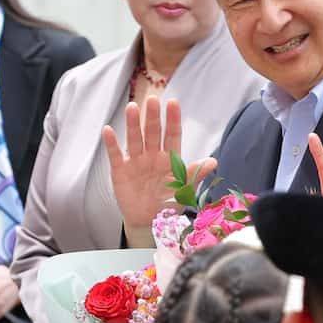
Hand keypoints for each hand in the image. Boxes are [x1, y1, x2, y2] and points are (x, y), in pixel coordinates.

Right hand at [102, 97, 216, 229]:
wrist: (148, 222)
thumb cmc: (168, 204)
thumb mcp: (184, 190)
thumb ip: (195, 174)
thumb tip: (213, 161)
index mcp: (170, 158)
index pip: (172, 135)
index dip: (173, 120)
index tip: (173, 102)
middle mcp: (153, 156)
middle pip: (153, 133)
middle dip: (153, 117)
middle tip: (152, 99)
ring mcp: (136, 161)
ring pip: (135, 139)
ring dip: (133, 124)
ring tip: (132, 107)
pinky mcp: (120, 170)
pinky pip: (115, 155)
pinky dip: (112, 143)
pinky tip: (108, 130)